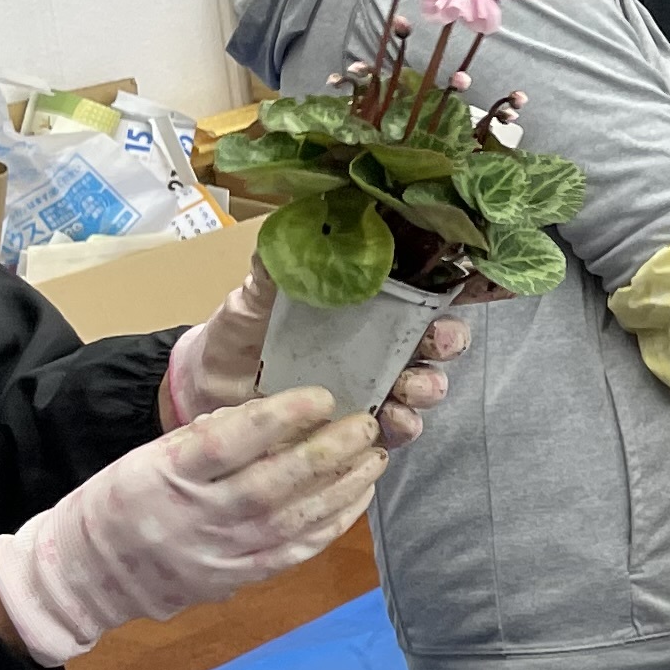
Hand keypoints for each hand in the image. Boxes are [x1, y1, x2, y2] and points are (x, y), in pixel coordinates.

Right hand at [0, 391, 385, 666]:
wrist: (88, 576)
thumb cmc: (120, 501)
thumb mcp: (148, 457)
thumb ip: (206, 439)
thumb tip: (272, 415)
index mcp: (166, 474)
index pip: (229, 442)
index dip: (279, 418)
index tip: (321, 396)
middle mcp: (196, 517)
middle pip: (273, 484)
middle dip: (328, 452)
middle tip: (365, 424)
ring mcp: (219, 554)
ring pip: (293, 520)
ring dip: (342, 487)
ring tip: (373, 456)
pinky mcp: (236, 579)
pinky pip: (294, 552)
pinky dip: (331, 525)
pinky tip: (356, 498)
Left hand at [165, 260, 466, 449]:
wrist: (211, 382)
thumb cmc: (242, 329)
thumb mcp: (255, 297)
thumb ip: (273, 273)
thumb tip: (282, 238)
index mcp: (368, 305)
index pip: (423, 295)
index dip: (451, 293)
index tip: (458, 291)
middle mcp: (382, 345)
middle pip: (436, 342)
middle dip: (449, 342)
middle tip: (437, 343)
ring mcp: (375, 387)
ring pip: (423, 387)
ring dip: (427, 388)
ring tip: (409, 391)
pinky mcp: (359, 426)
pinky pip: (393, 431)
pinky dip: (400, 428)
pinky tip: (389, 423)